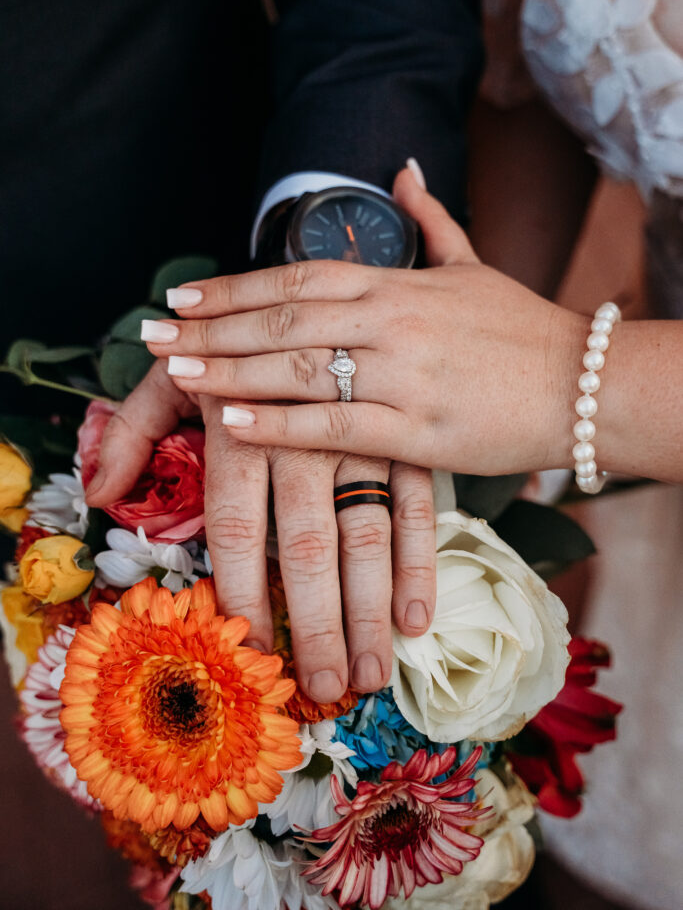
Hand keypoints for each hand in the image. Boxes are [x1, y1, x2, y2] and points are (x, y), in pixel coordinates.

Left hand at [86, 361, 436, 702]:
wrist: (317, 283)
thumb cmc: (235, 345)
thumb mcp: (174, 376)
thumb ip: (133, 431)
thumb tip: (98, 493)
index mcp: (241, 427)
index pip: (238, 527)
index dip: (244, 594)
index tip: (250, 651)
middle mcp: (303, 437)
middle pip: (308, 546)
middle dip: (315, 624)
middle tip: (322, 690)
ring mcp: (360, 437)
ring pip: (367, 534)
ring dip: (370, 610)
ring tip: (369, 674)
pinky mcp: (403, 437)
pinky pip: (419, 504)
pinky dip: (419, 562)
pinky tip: (417, 619)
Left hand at [142, 169, 587, 474]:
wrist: (583, 384)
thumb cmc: (521, 329)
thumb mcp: (473, 265)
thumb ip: (431, 220)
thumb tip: (405, 167)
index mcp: (398, 283)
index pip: (296, 278)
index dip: (232, 288)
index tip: (181, 298)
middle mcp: (393, 321)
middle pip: (283, 321)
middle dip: (210, 329)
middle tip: (153, 336)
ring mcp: (405, 375)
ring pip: (300, 369)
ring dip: (229, 371)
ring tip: (175, 374)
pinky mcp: (420, 431)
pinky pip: (338, 426)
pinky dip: (282, 424)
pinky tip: (234, 421)